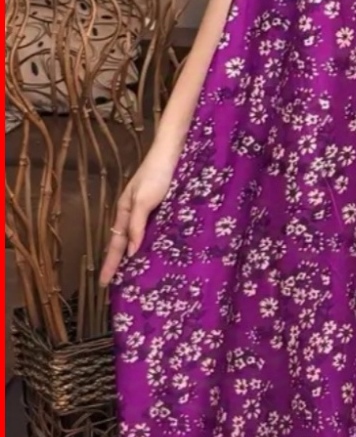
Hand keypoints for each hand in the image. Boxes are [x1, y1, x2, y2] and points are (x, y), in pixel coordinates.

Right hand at [99, 156, 173, 286]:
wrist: (172, 152)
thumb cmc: (156, 175)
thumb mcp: (144, 200)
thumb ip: (136, 225)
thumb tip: (130, 252)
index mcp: (125, 211)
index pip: (116, 244)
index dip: (111, 264)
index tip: (104, 283)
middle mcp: (133, 212)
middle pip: (123, 241)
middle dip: (117, 262)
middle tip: (114, 283)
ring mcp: (146, 208)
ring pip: (136, 236)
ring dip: (132, 253)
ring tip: (132, 273)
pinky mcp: (160, 205)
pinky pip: (150, 229)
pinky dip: (147, 241)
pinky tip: (153, 249)